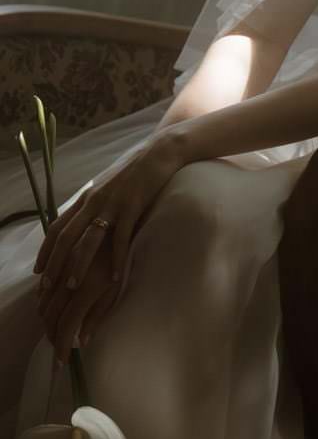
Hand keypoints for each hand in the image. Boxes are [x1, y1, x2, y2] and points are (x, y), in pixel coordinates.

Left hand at [34, 129, 185, 297]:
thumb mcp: (107, 185)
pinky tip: (115, 277)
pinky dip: (117, 260)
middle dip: (55, 263)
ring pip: (89, 240)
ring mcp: (113, 203)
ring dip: (78, 265)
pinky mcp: (133, 206)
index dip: (45, 250)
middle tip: (47, 287)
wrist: (159, 151)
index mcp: (86, 197)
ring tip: (73, 287)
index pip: (57, 227)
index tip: (38, 271)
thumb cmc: (135, 170)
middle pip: (66, 236)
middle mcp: (94, 200)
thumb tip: (84, 221)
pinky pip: (121, 238)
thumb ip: (95, 202)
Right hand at [39, 238, 119, 363]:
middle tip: (58, 349)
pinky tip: (50, 309)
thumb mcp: (116, 290)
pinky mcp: (59, 262)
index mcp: (86, 291)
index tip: (61, 363)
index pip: (66, 327)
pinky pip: (44, 286)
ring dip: (46, 321)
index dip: (61, 348)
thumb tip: (83, 340)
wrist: (119, 228)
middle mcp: (69, 281)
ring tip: (55, 332)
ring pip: (44, 302)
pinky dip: (44, 302)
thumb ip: (98, 315)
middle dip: (52, 337)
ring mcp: (62, 270)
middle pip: (51, 317)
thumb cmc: (124, 261)